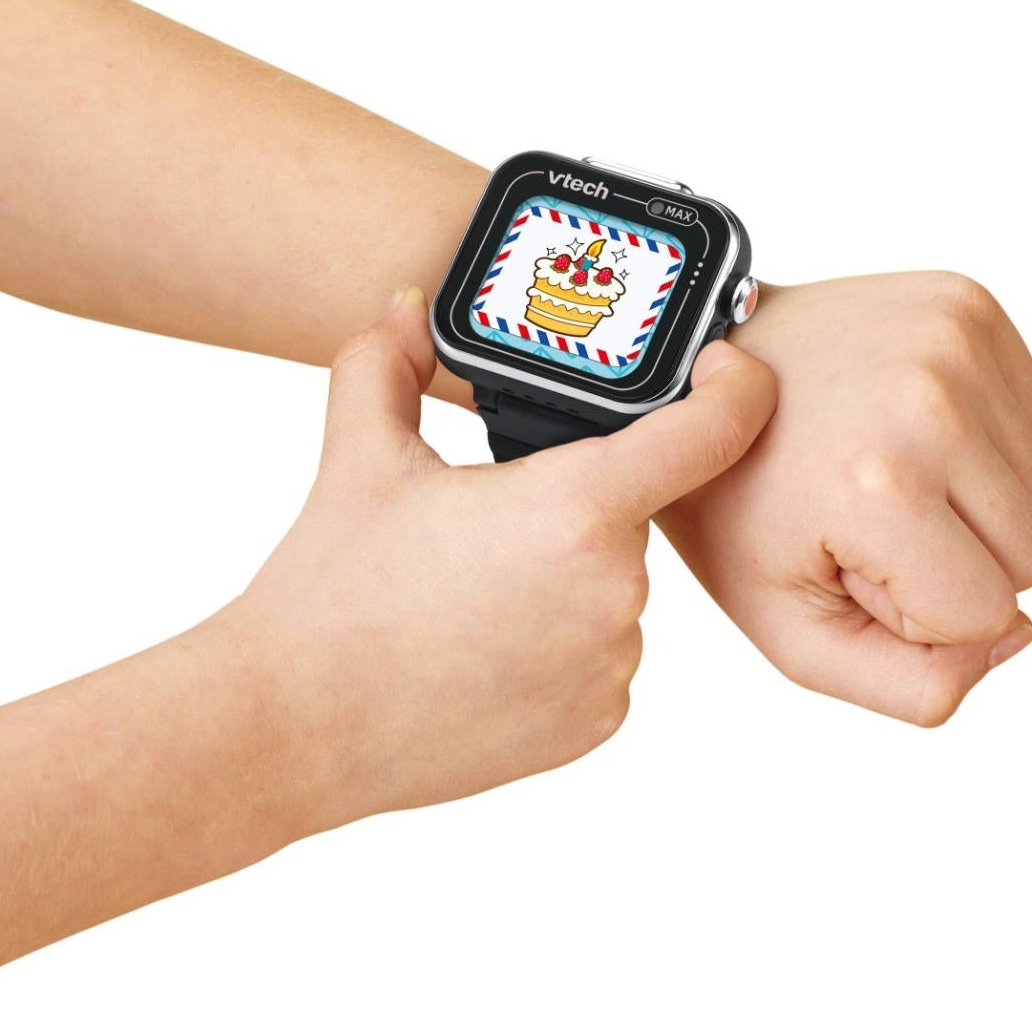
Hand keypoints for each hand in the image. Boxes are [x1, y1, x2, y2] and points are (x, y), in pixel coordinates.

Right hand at [222, 287, 777, 827]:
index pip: (710, 430)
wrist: (298, 721)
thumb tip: (405, 308)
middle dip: (568, 505)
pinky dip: (555, 646)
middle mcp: (614, 590)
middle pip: (626, 514)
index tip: (722, 370)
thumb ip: (388, 362)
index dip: (733, 387)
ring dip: (562, 578)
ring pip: (611, 590)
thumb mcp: (359, 457)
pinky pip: (599, 659)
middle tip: (479, 522)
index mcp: (574, 507)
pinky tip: (476, 648)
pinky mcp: (597, 723)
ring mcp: (612, 665)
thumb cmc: (328, 592)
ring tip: (463, 594)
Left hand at [657, 273, 1031, 725]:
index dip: (915, 606)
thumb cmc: (730, 501)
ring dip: (964, 497)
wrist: (690, 375)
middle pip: (1029, 554)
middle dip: (948, 555)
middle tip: (850, 511)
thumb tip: (1017, 635)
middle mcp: (929, 403)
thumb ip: (908, 682)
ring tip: (867, 463)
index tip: (840, 554)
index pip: (987, 613)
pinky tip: (892, 421)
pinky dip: (974, 437)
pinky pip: (1031, 421)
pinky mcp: (966, 304)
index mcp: (880, 487)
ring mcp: (951, 341)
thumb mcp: (786, 623)